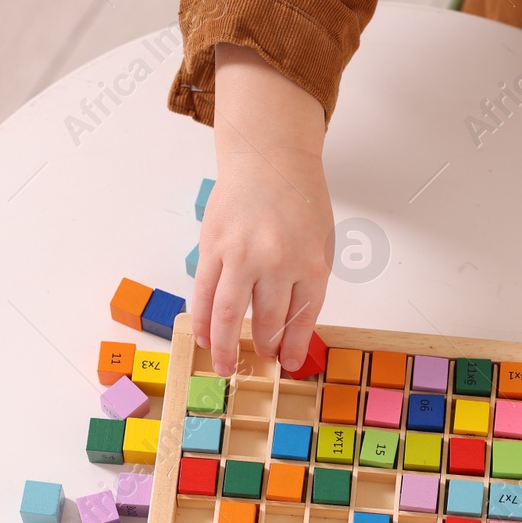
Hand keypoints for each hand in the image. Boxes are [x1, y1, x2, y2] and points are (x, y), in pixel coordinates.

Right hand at [193, 43, 333, 375]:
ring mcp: (242, 254)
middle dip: (262, 347)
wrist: (269, 158)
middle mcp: (277, 262)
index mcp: (311, 263)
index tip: (286, 363)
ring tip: (223, 364)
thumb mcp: (319, 243)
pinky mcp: (213, 245)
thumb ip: (306, 282)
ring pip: (229, 312)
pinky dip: (202, 318)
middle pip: (267, 319)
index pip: (302, 317)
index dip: (292, 345)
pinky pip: (205, 291)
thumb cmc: (298, 200)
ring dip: (224, 345)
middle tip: (257, 361)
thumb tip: (290, 327)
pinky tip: (201, 335)